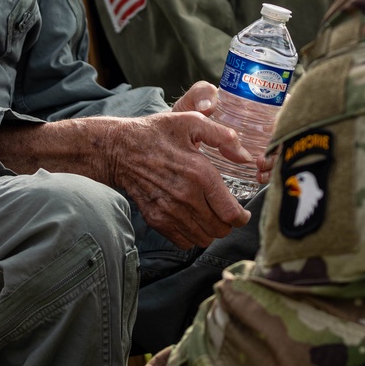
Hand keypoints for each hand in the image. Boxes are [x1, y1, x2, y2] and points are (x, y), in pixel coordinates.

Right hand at [102, 111, 252, 250]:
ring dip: (210, 230)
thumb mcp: (191, 122)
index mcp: (200, 174)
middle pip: (221, 230)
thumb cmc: (157, 133)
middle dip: (227, 223)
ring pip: (204, 239)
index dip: (242, 217)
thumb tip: (245, 157)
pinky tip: (190, 219)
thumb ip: (224, 137)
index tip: (242, 212)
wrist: (119, 149)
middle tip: (223, 211)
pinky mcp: (157, 220)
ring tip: (207, 215)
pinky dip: (191, 235)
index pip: (232, 214)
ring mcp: (170, 211)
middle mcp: (186, 197)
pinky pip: (184, 243)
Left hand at [174, 81, 274, 186]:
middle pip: (284, 133)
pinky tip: (259, 177)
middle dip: (280, 146)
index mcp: (252, 105)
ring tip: (260, 169)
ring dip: (275, 161)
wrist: (177, 143)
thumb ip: (200, 94)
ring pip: (279, 152)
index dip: (287, 115)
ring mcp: (257, 144)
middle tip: (263, 158)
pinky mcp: (251, 164)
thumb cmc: (189, 117)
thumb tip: (209, 106)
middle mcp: (260, 125)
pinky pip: (270, 168)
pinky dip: (269, 173)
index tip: (276, 129)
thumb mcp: (193, 102)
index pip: (283, 105)